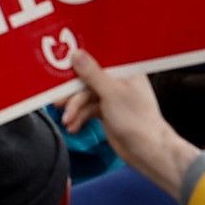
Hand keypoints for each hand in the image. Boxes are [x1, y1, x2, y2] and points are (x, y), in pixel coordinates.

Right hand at [58, 49, 200, 192]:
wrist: (146, 150)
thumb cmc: (137, 120)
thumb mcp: (111, 93)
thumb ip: (92, 73)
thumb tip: (76, 54)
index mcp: (124, 71)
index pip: (97, 60)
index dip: (78, 63)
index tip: (62, 67)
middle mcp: (117, 81)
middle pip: (87, 80)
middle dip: (72, 94)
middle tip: (58, 102)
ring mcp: (111, 97)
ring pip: (84, 96)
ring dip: (74, 109)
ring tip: (67, 120)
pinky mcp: (106, 112)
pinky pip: (87, 109)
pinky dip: (79, 117)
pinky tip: (73, 126)